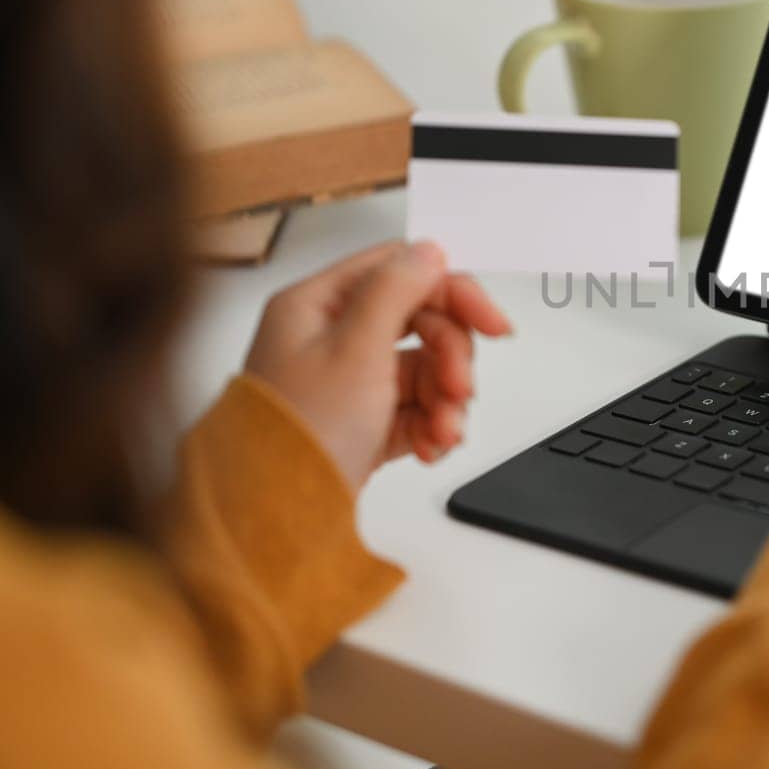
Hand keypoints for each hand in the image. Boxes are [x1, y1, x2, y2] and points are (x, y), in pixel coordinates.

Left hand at [244, 240, 510, 490]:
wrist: (275, 518)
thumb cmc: (295, 434)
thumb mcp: (354, 349)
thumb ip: (396, 290)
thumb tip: (427, 251)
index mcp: (319, 306)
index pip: (402, 273)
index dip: (454, 293)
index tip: (493, 323)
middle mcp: (332, 337)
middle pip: (422, 324)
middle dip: (451, 359)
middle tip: (461, 390)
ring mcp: (349, 380)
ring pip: (426, 369)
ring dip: (447, 399)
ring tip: (444, 431)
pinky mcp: (364, 420)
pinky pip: (417, 408)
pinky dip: (433, 424)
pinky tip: (432, 445)